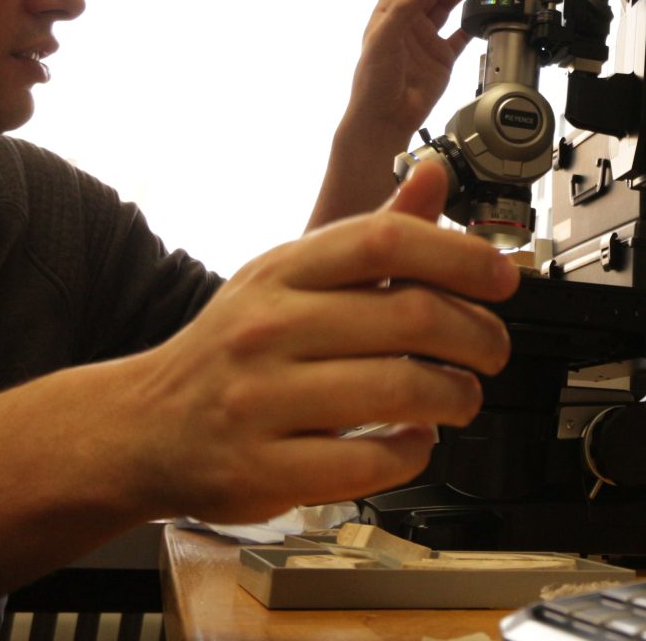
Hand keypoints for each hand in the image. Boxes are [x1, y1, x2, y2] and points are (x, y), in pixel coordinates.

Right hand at [110, 161, 519, 522]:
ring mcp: (262, 401)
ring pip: (398, 390)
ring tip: (462, 396)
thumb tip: (433, 176)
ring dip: (455, 396)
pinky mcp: (261, 468)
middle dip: (477, 336)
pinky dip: (412, 452)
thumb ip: (371, 233)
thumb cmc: (233, 349)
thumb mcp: (290, 277)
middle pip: (409, 317)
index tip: (502, 277)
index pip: (385, 241)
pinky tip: (416, 440)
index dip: (460, 256)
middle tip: (493, 350)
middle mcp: (269, 329)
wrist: (143, 426)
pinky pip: (366, 462)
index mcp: (282, 272)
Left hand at [350, 0, 480, 141]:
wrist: (386, 117)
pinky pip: (460, 35)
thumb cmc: (374, 80)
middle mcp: (408, 23)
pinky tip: (481, 11)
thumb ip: (404, 8)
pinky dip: (471, 22)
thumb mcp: (384, 38)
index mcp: (389, 13)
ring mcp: (426, 39)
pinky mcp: (441, 57)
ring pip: (447, 5)